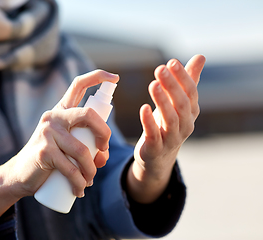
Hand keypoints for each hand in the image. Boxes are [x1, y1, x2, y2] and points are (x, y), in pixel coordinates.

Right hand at [0, 70, 118, 220]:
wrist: (19, 175)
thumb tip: (103, 155)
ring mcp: (47, 132)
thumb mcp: (66, 146)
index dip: (98, 77)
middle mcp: (54, 117)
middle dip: (104, 134)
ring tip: (89, 181)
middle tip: (104, 153)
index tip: (115, 78)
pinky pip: (71, 169)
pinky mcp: (44, 151)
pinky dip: (80, 183)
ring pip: (82, 150)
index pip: (78, 85)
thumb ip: (85, 146)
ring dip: (91, 170)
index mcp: (61, 111)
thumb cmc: (48, 160)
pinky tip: (80, 190)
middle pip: (88, 115)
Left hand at [127, 55, 205, 203]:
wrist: (158, 156)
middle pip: (182, 104)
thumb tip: (201, 56)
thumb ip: (188, 80)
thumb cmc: (167, 123)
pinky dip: (149, 122)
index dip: (183, 77)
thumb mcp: (177, 102)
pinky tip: (144, 108)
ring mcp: (172, 138)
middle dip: (172, 86)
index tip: (172, 62)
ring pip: (170, 119)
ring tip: (153, 84)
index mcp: (191, 111)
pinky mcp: (156, 148)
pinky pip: (154, 135)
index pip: (191, 92)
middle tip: (161, 69)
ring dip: (162, 101)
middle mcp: (185, 124)